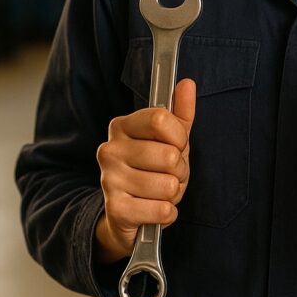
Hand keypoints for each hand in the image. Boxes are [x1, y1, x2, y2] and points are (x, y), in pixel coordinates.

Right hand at [95, 78, 195, 263]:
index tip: (177, 145)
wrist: (127, 214)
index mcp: (122, 126)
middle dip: (179, 170)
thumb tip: (187, 83)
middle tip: (167, 174)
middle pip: (168, 155)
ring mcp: (109, 179)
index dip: (178, 136)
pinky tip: (154, 209)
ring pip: (168, 185)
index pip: (160, 118)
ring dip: (173, 193)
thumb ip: (180, 112)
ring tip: (159, 192)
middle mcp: (110, 149)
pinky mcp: (116, 209)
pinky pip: (162, 210)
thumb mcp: (170, 139)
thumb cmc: (152, 169)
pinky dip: (167, 213)